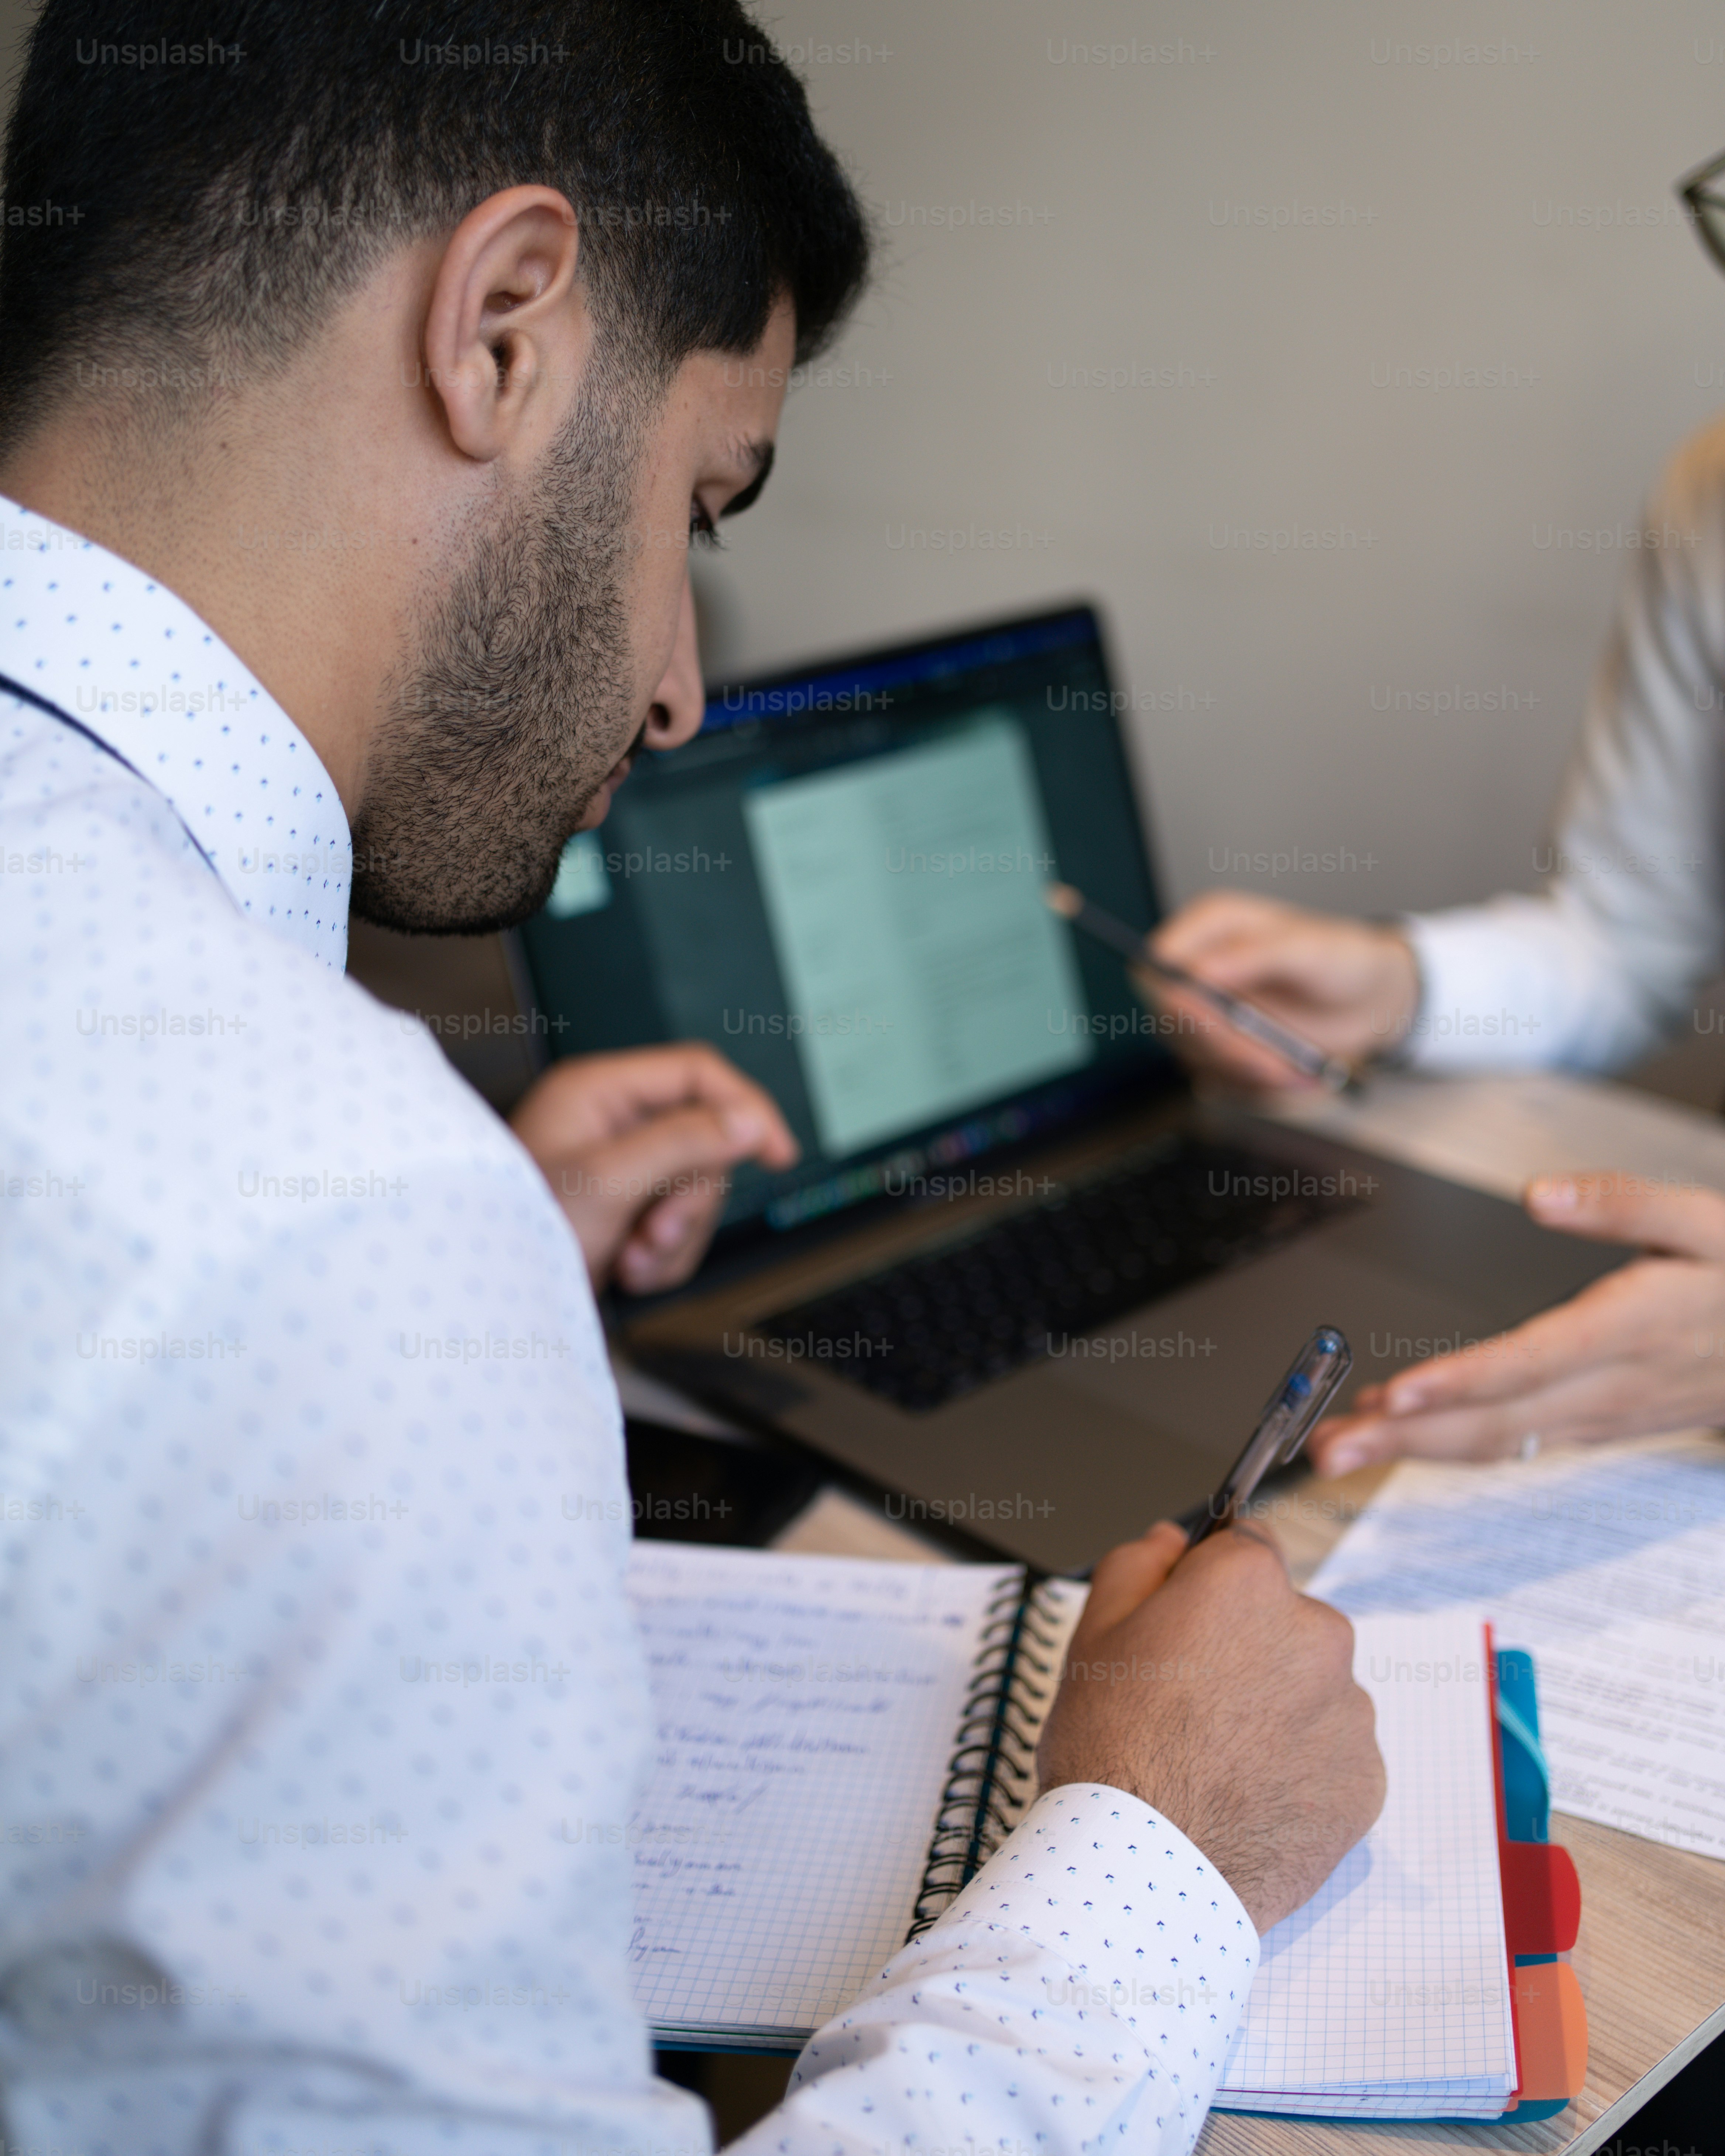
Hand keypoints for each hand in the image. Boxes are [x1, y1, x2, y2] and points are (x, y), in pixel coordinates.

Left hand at [509, 1043, 798, 1292]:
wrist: (491, 1304)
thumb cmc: (521, 1232)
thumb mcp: (608, 1181)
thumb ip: (683, 1142)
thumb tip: (748, 1121)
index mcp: (598, 1092)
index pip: (697, 1073)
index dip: (746, 1107)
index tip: (778, 1153)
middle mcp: (610, 1124)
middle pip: (704, 1141)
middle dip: (689, 1200)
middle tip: (656, 1232)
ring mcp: (618, 1171)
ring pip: (695, 1191)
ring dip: (675, 1237)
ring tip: (632, 1259)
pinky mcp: (624, 1213)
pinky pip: (678, 1227)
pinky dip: (662, 1258)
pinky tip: (626, 1271)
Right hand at [1037, 1520, 1383, 1932]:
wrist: (1144, 1872)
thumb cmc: (1113, 1751)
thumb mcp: (1095, 1633)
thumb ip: (1138, 1565)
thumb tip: (1174, 1540)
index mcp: (1249, 1584)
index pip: (1246, 1547)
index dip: (1208, 1585)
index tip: (1184, 1626)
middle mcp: (1316, 1633)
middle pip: (1284, 1622)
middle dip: (1246, 1649)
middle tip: (1188, 1706)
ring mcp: (1349, 1711)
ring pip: (1311, 1689)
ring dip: (1277, 1710)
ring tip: (1216, 1761)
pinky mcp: (1366, 1780)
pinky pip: (1333, 1755)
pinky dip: (1300, 1768)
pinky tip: (1248, 1795)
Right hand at [1140, 891, 1417, 1090]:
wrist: (1373, 1001)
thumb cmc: (1346, 959)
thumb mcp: (1308, 949)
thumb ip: (1251, 955)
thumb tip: (1196, 973)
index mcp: (1210, 927)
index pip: (1158, 964)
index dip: (1174, 998)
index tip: (1213, 1023)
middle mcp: (1200, 967)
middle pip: (1172, 1019)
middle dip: (1222, 1047)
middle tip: (1270, 1062)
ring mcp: (1208, 1010)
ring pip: (1194, 1056)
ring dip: (1245, 1072)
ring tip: (1295, 1067)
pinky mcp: (1222, 1046)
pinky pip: (1219, 1079)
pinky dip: (1255, 1086)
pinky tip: (1291, 1071)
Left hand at [1309, 1170, 1724, 1473]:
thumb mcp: (1702, 1221)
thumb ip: (1619, 1202)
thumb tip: (1540, 1196)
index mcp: (1626, 1330)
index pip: (1529, 1364)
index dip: (1460, 1384)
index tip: (1396, 1394)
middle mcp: (1605, 1386)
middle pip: (1493, 1422)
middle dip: (1403, 1439)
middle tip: (1325, 1447)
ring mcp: (1598, 1415)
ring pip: (1496, 1442)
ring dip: (1414, 1448)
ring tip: (1340, 1447)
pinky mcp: (1594, 1424)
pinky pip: (1514, 1441)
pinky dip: (1452, 1442)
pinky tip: (1403, 1430)